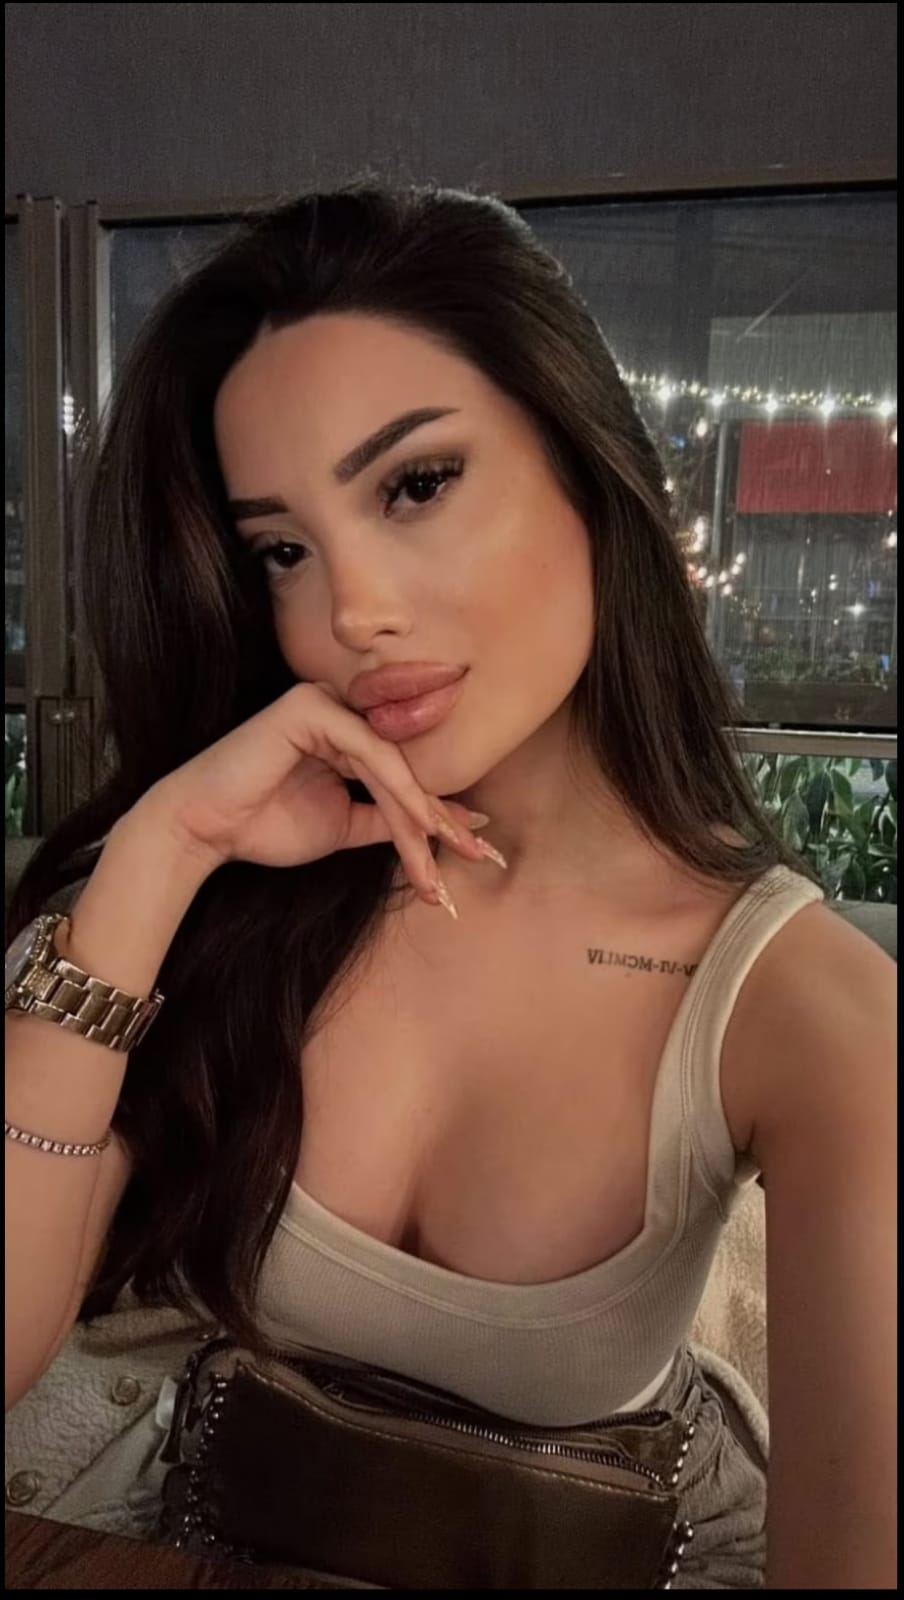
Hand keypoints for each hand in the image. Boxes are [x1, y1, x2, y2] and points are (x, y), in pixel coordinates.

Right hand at [140, 681, 495, 907]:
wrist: (203, 831)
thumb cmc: (264, 826)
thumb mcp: (345, 825)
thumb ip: (391, 819)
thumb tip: (457, 823)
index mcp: (347, 732)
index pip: (404, 771)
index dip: (440, 813)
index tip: (477, 849)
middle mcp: (340, 710)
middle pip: (404, 767)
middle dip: (441, 817)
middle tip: (478, 854)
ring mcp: (324, 702)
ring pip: (393, 764)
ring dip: (422, 815)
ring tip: (447, 855)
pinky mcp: (311, 708)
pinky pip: (371, 754)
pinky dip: (399, 793)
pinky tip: (420, 827)